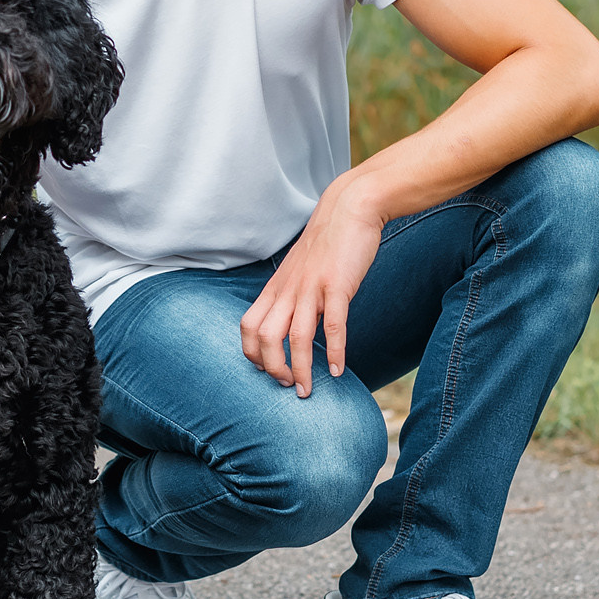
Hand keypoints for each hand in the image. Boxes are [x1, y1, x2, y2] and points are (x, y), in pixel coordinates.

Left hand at [239, 181, 383, 397]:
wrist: (349, 208)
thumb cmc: (327, 243)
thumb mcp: (299, 270)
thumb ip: (292, 295)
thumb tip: (292, 324)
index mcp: (276, 287)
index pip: (249, 327)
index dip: (253, 354)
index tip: (268, 371)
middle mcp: (288, 290)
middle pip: (265, 338)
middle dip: (272, 369)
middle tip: (288, 386)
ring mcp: (312, 288)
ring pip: (296, 337)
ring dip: (300, 370)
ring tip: (307, 391)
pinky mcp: (338, 286)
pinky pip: (333, 325)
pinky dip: (335, 351)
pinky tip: (338, 370)